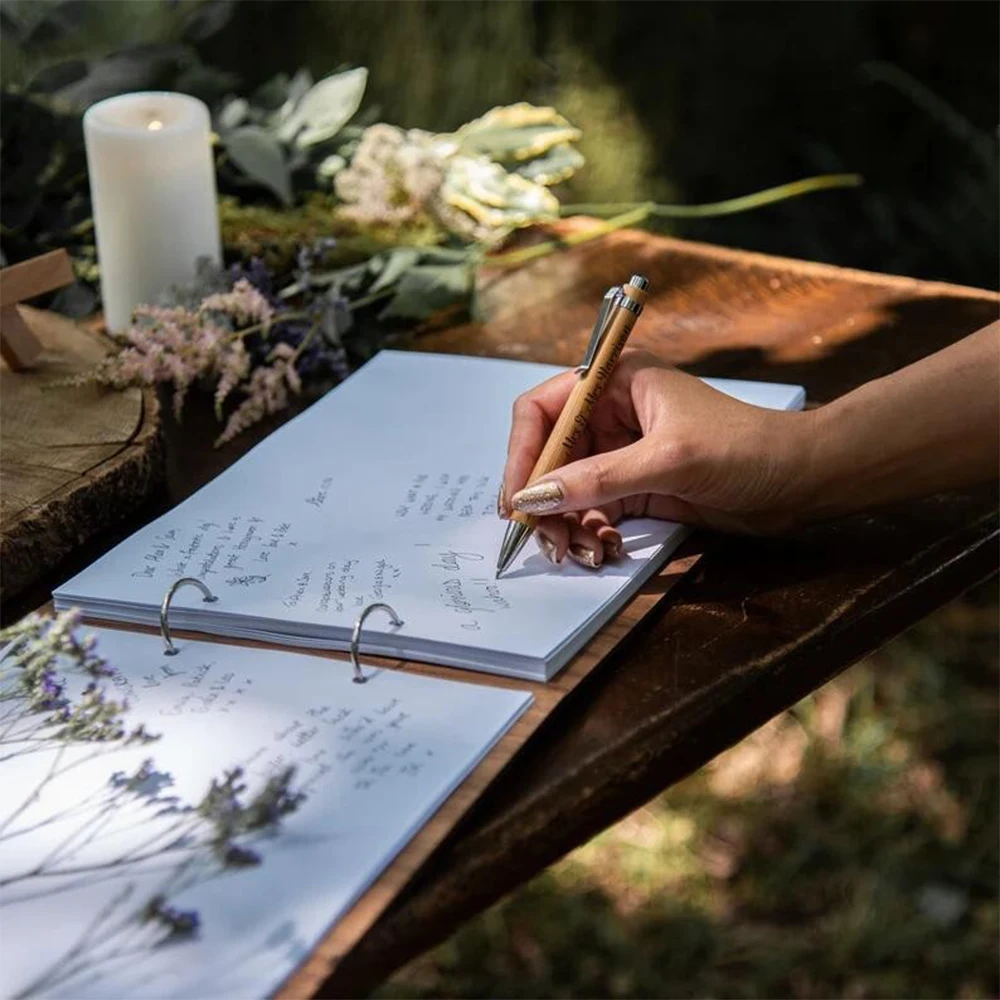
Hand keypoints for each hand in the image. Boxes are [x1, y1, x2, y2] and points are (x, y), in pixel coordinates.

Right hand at [499, 349, 813, 567]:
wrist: (800, 481)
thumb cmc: (745, 449)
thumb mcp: (667, 461)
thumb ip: (598, 479)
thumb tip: (533, 499)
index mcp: (615, 379)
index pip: (543, 410)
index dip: (522, 454)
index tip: (517, 500)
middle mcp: (611, 411)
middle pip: (549, 455)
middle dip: (544, 501)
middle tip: (547, 542)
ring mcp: (621, 451)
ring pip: (567, 489)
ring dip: (566, 524)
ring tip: (582, 554)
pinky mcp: (634, 484)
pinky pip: (592, 510)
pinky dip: (589, 532)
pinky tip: (604, 549)